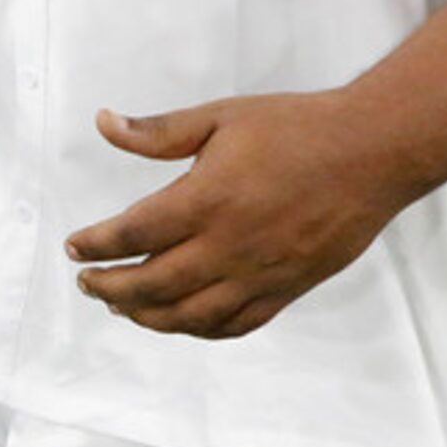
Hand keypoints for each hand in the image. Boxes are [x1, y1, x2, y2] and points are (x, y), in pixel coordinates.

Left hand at [61, 94, 410, 339]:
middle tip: (88, 283)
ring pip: (189, 316)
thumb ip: (158, 131)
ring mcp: (259, 275)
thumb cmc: (297, 128)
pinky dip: (198, 330)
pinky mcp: (286, 289)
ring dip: (147, 316)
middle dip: (110, 288)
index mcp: (207, 200)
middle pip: (152, 285)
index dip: (96, 245)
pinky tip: (180, 320)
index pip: (133, 235)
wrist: (372, 153)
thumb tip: (103, 123)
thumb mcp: (220, 117)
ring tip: (122, 307)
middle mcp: (229, 246)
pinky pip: (234, 324)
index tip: (74, 248)